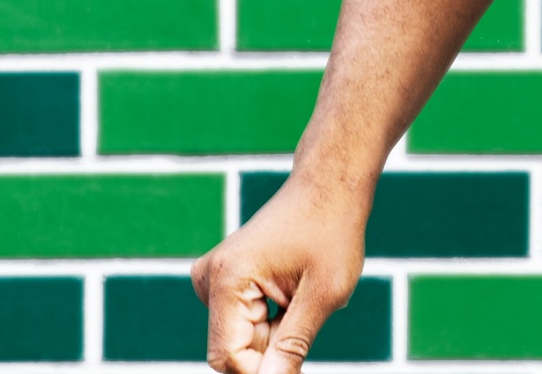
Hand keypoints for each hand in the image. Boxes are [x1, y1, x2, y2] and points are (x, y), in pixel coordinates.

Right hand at [191, 177, 367, 373]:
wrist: (329, 186)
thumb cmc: (333, 231)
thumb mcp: (324, 293)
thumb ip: (293, 345)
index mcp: (227, 280)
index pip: (229, 357)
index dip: (262, 373)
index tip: (296, 367)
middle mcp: (209, 279)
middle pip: (233, 350)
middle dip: (271, 353)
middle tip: (307, 318)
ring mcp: (213, 279)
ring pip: (241, 339)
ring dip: (275, 336)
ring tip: (304, 299)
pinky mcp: (224, 281)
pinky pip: (244, 322)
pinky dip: (272, 322)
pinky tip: (294, 293)